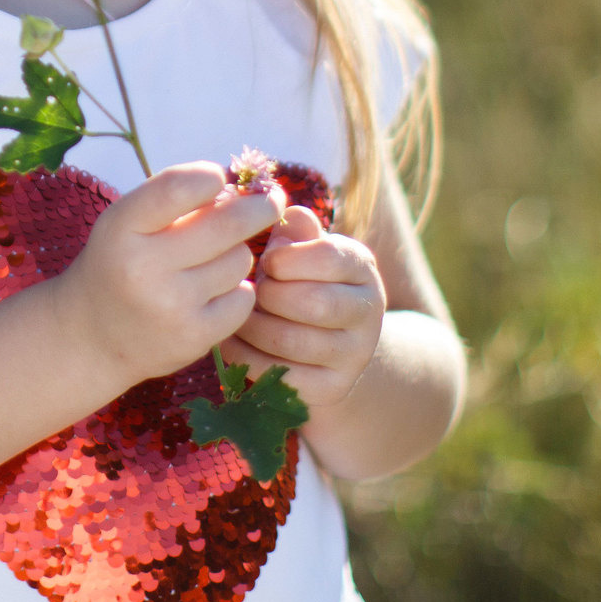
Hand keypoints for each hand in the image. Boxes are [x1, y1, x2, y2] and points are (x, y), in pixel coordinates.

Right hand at [52, 162, 281, 386]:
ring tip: (209, 262)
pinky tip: (212, 294)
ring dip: (236, 254)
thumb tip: (245, 191)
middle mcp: (143, 267)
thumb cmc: (119, 263)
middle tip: (272, 200)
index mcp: (121, 228)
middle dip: (259, 207)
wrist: (92, 338)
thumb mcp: (126, 222)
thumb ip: (173, 199)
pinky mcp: (194, 337)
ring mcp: (171, 305)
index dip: (210, 177)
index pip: (178, 188)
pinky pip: (244, 297)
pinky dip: (237, 291)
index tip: (221, 178)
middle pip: (227, 224)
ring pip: (240, 260)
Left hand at [223, 207, 385, 408]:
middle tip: (251, 292)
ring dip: (251, 326)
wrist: (326, 345)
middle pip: (313, 302)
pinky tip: (232, 342)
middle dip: (269, 295)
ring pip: (292, 341)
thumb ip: (294, 231)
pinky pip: (281, 375)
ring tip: (234, 314)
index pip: (328, 256)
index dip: (286, 258)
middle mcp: (368, 311)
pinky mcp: (333, 388)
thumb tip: (284, 213)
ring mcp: (355, 355)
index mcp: (361, 267)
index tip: (266, 262)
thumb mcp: (302, 250)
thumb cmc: (301, 281)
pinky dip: (246, 357)